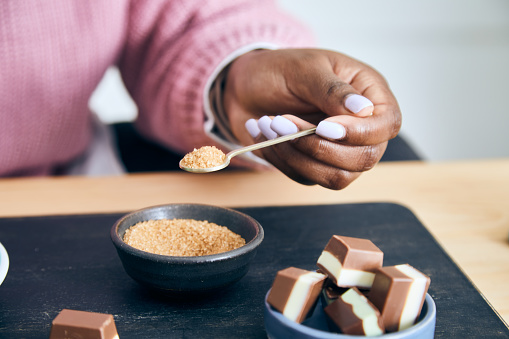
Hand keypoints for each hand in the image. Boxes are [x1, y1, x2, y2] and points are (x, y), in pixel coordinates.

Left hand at [223, 48, 401, 189]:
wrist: (245, 86)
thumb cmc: (279, 69)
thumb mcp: (305, 69)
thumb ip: (333, 90)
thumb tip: (365, 110)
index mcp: (368, 93)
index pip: (387, 124)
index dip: (360, 133)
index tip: (323, 126)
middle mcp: (359, 126)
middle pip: (364, 159)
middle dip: (319, 147)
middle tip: (281, 122)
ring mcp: (338, 149)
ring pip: (336, 177)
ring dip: (297, 156)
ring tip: (269, 125)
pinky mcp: (314, 165)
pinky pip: (306, 178)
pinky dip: (282, 159)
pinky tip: (265, 135)